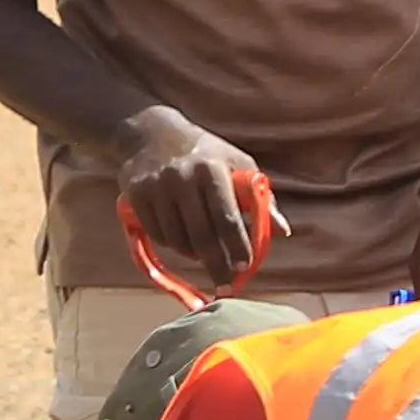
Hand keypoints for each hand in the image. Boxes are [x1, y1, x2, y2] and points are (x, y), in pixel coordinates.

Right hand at [114, 109, 265, 293]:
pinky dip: (174, 245)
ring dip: (195, 255)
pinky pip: (158, 235)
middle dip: (217, 265)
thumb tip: (282, 230)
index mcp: (212, 168)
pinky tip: (183, 241)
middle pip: (202, 235)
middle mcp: (182, 177)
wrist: (150, 134)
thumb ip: (259, 197)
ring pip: (178, 239)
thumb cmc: (204, 153)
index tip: (245, 267)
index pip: (227, 217)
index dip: (237, 246)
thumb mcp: (235, 163)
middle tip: (226, 285)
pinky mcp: (136, 196)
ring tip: (205, 255)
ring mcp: (157, 187)